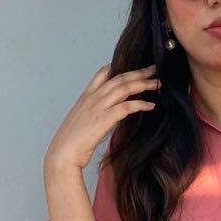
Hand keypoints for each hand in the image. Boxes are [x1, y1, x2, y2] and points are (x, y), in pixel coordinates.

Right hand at [43, 63, 160, 179]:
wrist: (62, 154)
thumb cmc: (71, 143)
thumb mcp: (82, 122)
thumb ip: (95, 114)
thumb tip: (109, 116)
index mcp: (86, 97)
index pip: (103, 73)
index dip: (119, 67)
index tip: (134, 67)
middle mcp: (92, 98)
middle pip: (119, 77)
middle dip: (138, 72)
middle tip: (153, 69)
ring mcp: (98, 107)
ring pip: (124, 87)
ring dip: (143, 83)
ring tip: (157, 83)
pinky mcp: (103, 119)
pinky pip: (126, 106)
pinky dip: (140, 104)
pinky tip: (151, 106)